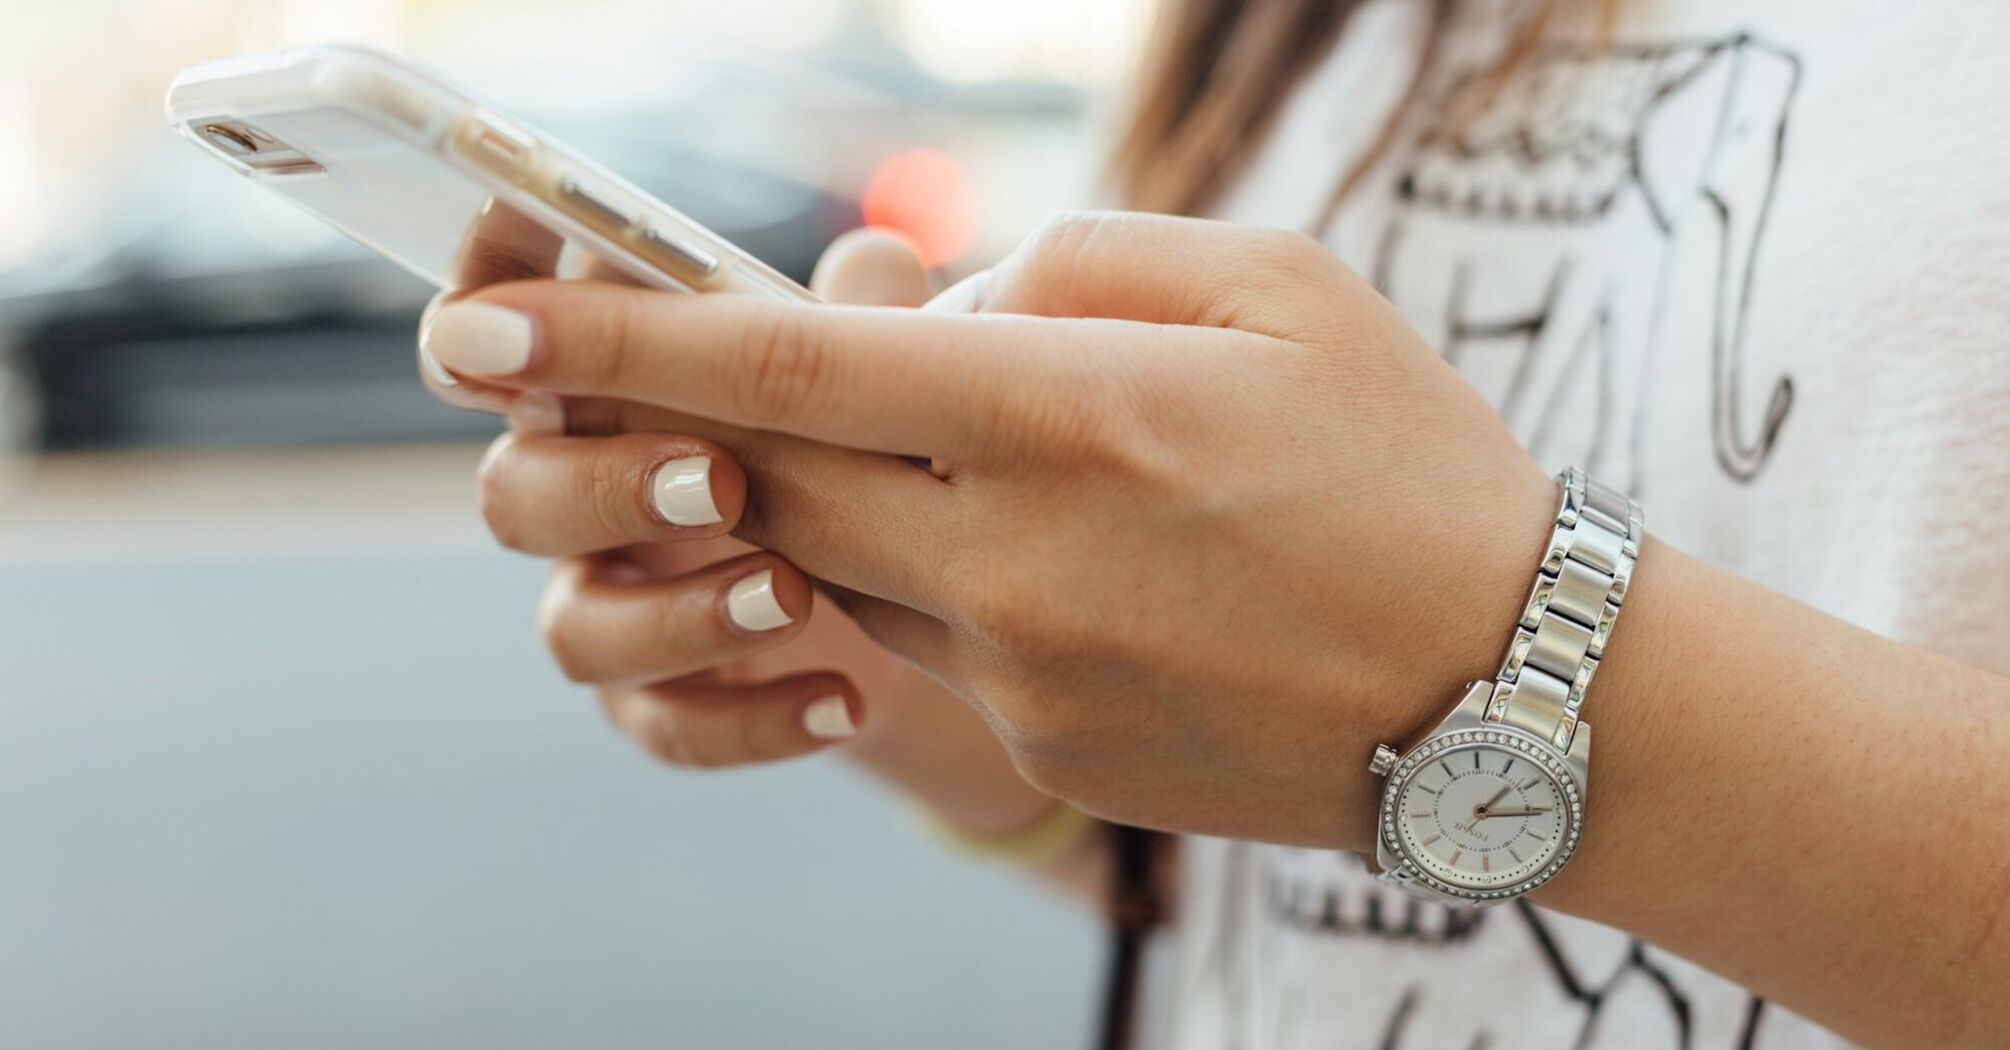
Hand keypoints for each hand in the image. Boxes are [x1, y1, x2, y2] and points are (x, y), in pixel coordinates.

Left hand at [420, 212, 1558, 850]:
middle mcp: (1019, 555)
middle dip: (705, 418)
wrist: (1513, 696)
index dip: (615, 342)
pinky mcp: (1042, 745)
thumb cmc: (1412, 462)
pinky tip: (1073, 556)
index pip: (788, 367)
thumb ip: (1076, 263)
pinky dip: (944, 573)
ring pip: (840, 562)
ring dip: (848, 492)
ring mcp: (1023, 672)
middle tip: (690, 372)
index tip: (481, 329)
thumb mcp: (1278, 286)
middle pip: (772, 476)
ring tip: (981, 451)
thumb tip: (934, 298)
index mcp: (1075, 413)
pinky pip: (930, 641)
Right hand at [420, 230, 1042, 810]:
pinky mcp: (662, 701)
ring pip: (575, 629)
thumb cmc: (865, 440)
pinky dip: (753, 718)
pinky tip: (843, 699)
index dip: (478, 313)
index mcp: (605, 385)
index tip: (509, 311)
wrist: (926, 600)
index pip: (498, 339)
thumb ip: (862, 315)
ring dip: (677, 614)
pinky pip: (667, 725)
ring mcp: (614, 604)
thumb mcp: (877, 371)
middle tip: (721, 480)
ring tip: (795, 595)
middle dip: (604, 485)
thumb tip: (877, 261)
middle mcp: (582, 492)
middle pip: (515, 492)